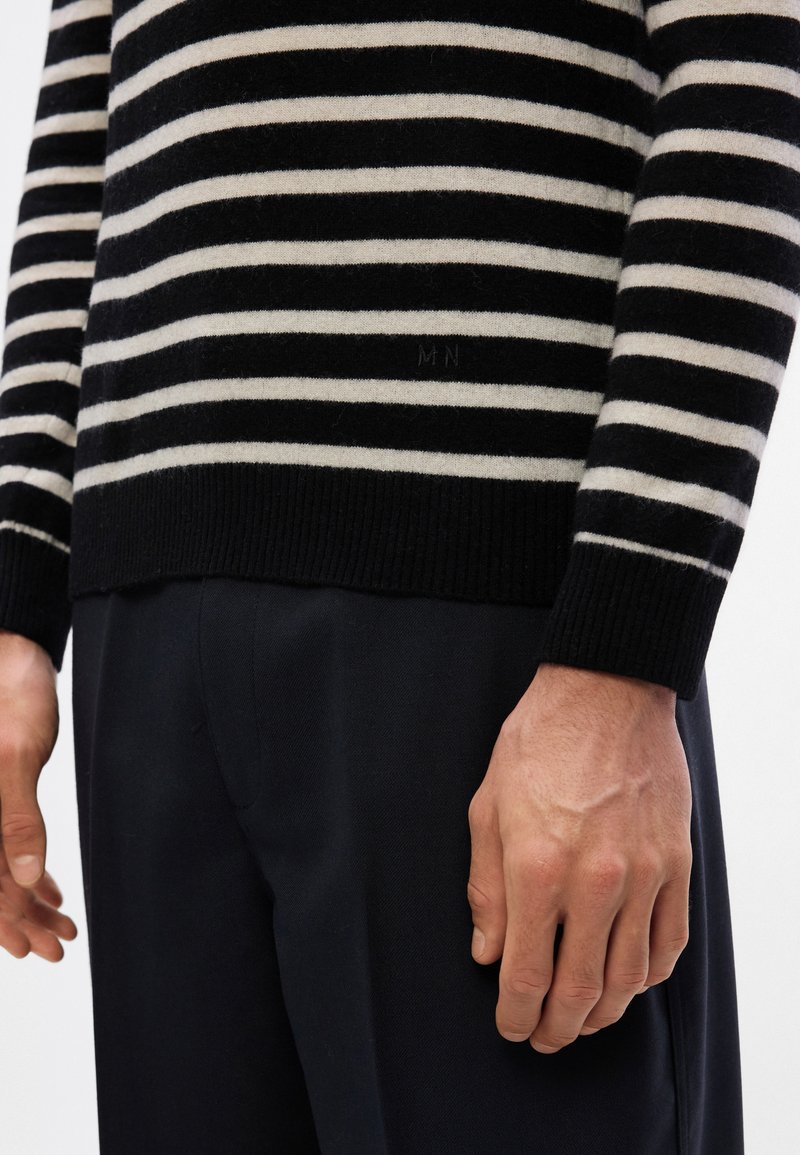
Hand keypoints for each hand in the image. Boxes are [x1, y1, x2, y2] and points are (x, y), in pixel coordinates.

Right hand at [0, 629, 77, 959]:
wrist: (6, 649)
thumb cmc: (10, 691)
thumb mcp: (15, 752)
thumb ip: (15, 818)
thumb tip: (25, 880)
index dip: (10, 921)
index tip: (41, 947)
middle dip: (20, 919)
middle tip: (58, 946)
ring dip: (26, 898)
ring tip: (62, 923)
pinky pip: (1, 840)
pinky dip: (24, 866)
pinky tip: (51, 888)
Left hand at [467, 661, 691, 1052]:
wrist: (606, 692)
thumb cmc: (539, 742)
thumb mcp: (487, 808)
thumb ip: (485, 889)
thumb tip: (487, 954)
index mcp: (538, 867)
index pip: (527, 972)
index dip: (517, 1014)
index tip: (511, 1027)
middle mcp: (596, 880)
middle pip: (582, 988)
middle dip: (559, 1027)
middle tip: (545, 1037)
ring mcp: (644, 874)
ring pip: (631, 976)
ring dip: (605, 1012)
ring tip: (583, 1020)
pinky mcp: (677, 862)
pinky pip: (671, 941)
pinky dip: (650, 975)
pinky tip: (630, 981)